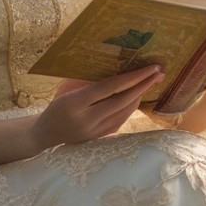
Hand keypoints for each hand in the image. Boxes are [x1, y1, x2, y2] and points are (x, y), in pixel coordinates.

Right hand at [31, 63, 165, 152]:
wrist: (45, 135)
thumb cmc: (55, 106)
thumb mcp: (66, 89)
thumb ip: (88, 81)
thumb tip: (116, 68)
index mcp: (75, 103)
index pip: (110, 87)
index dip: (133, 76)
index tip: (150, 67)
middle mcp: (87, 120)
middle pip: (123, 100)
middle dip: (144, 85)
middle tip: (159, 72)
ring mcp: (96, 131)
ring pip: (126, 111)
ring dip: (141, 94)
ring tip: (152, 80)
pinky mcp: (101, 137)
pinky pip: (122, 118)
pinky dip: (132, 105)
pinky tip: (139, 94)